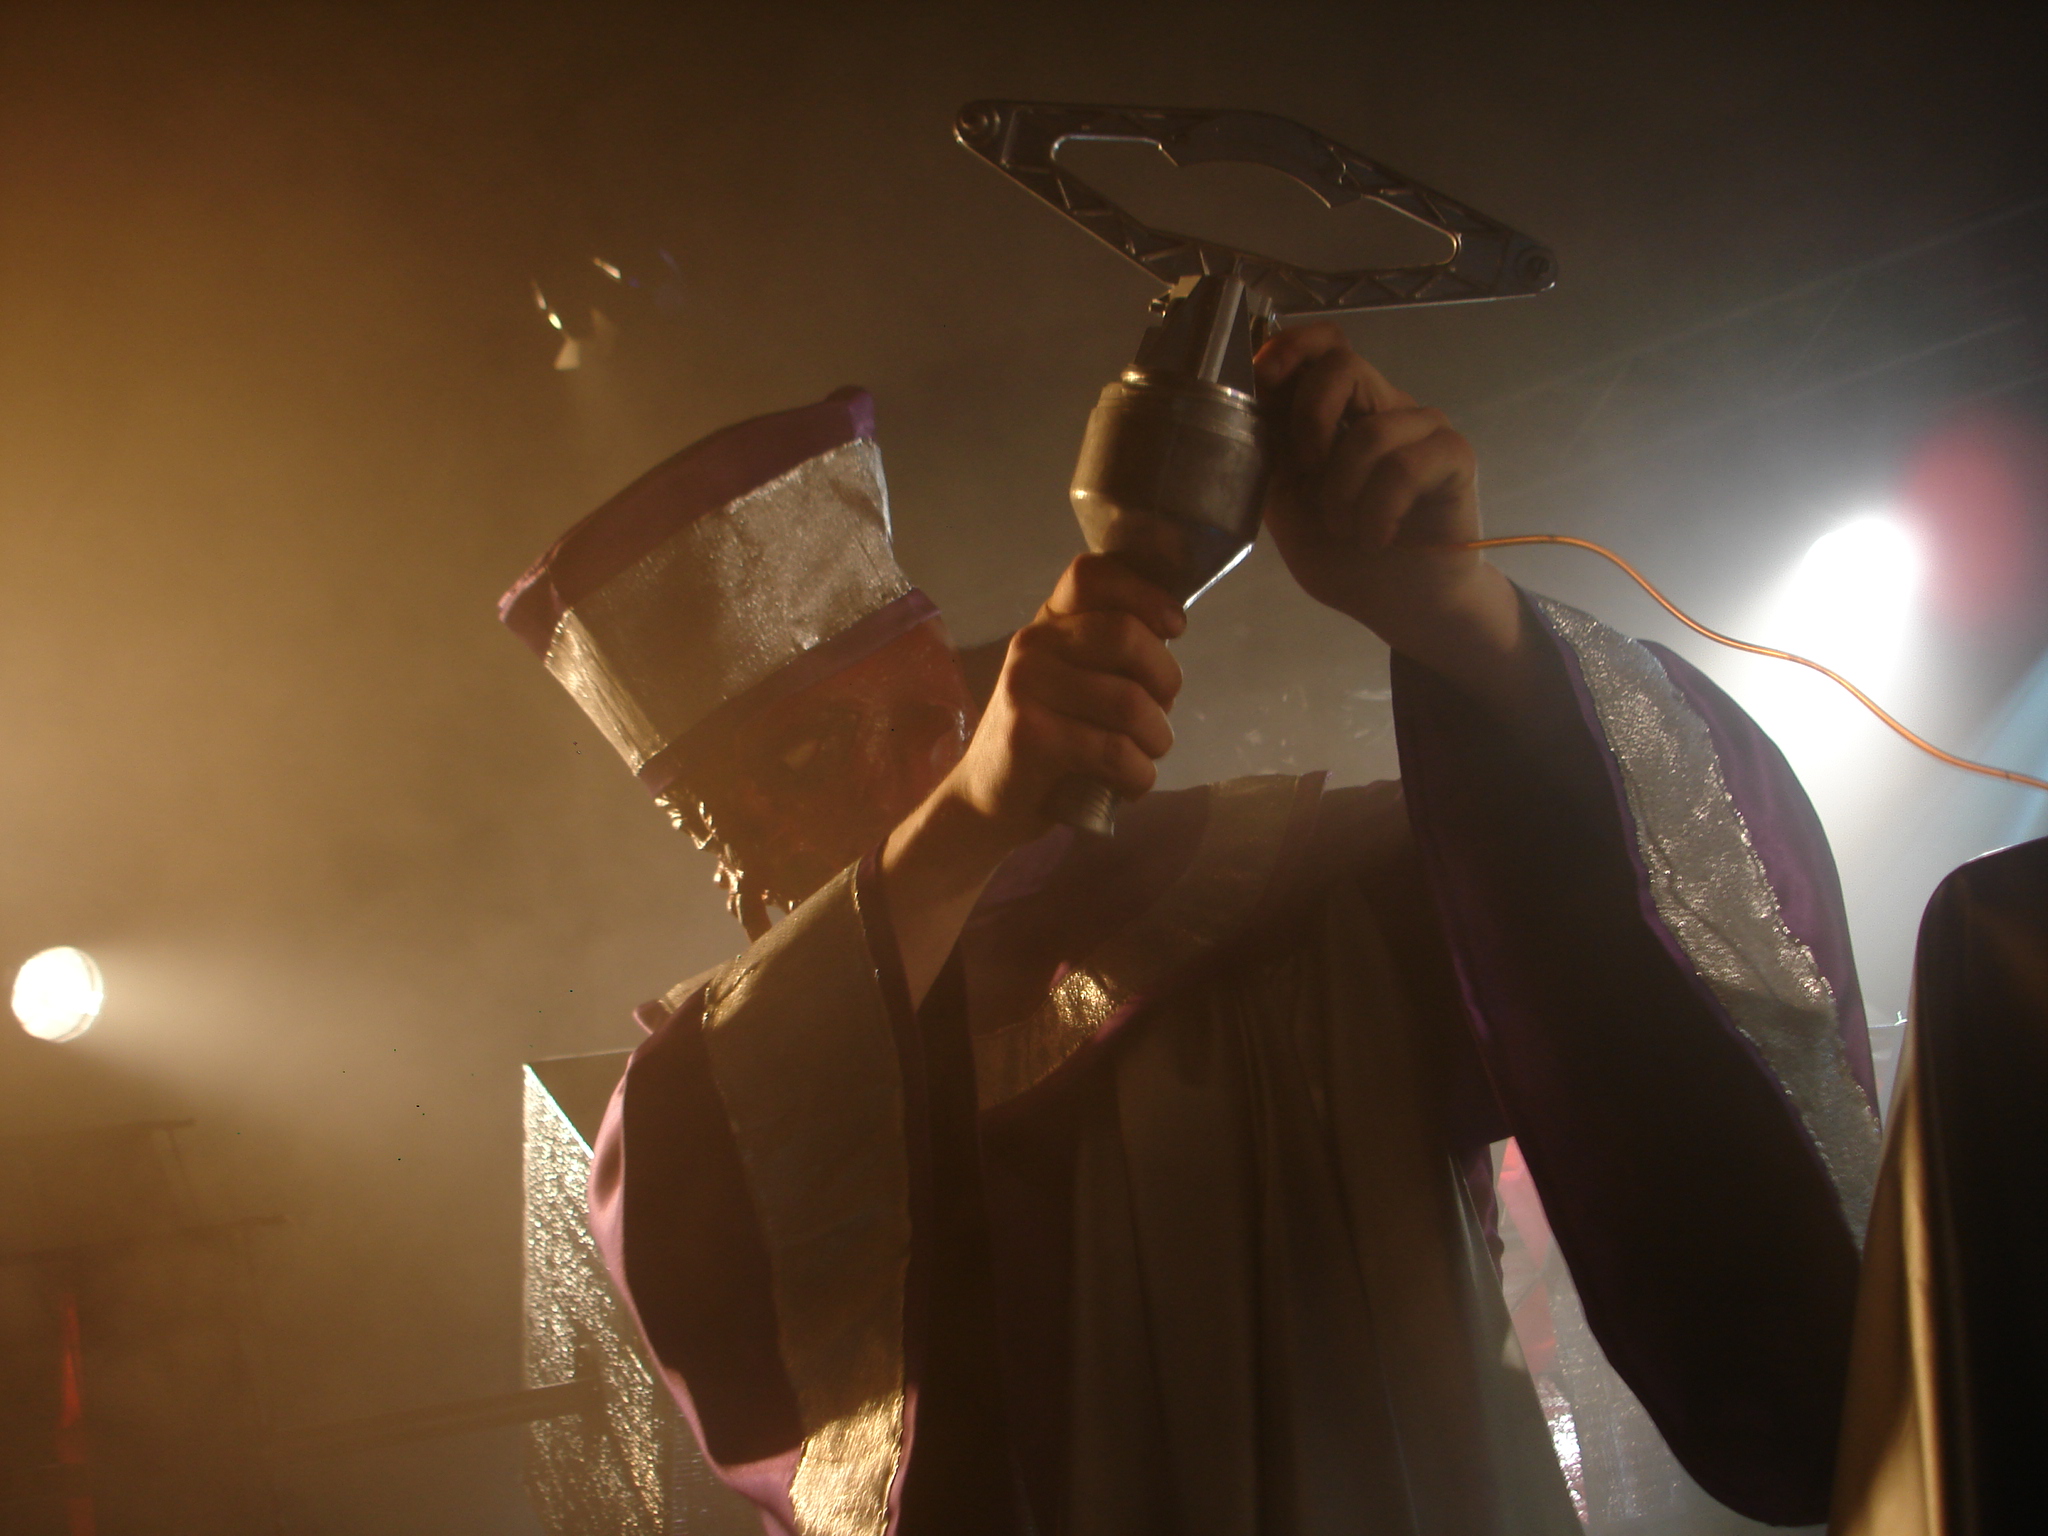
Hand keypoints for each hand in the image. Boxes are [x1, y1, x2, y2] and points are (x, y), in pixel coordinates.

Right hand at [946, 553, 1183, 847]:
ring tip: (1146, 756)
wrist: (985, 799)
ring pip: (1129, 702)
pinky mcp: (1028, 736)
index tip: (1174, 628)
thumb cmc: (1050, 740)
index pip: (1093, 575)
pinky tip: (1129, 784)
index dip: (1146, 594)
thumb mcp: (1077, 684)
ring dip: (1156, 739)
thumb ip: (1113, 655)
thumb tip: (1171, 635)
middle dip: (1166, 679)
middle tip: (1162, 713)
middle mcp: (1032, 644)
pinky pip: (1114, 751)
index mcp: (1049, 624)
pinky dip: (1138, 776)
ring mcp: (1024, 686)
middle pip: (1125, 635)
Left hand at [1255, 322, 1524, 672]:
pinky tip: (1378, 537)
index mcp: (1341, 412)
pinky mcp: (1455, 456)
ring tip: (1347, 530)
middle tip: (1307, 472)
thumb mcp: (1286, 508)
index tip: (1264, 379)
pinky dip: (1379, 510)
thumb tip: (1244, 412)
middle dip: (1310, 420)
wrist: (1401, 607)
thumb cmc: (1346, 558)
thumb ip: (1269, 459)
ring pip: (1370, 429)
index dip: (1292, 347)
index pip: (1324, 345)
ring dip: (1343, 493)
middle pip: (1344, 364)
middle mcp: (1383, 407)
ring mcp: (1423, 428)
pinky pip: (1406, 465)